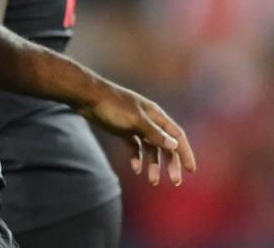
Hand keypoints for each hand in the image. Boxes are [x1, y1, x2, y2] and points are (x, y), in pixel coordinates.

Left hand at [77, 81, 195, 186]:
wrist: (87, 97)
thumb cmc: (113, 105)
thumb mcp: (135, 120)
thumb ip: (154, 133)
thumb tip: (174, 145)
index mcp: (156, 116)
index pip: (177, 136)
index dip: (186, 152)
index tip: (191, 170)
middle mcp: (149, 121)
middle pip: (165, 145)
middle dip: (171, 163)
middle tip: (174, 181)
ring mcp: (136, 126)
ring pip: (150, 148)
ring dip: (153, 164)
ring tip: (152, 181)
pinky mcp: (123, 130)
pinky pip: (135, 147)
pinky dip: (137, 157)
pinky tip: (136, 168)